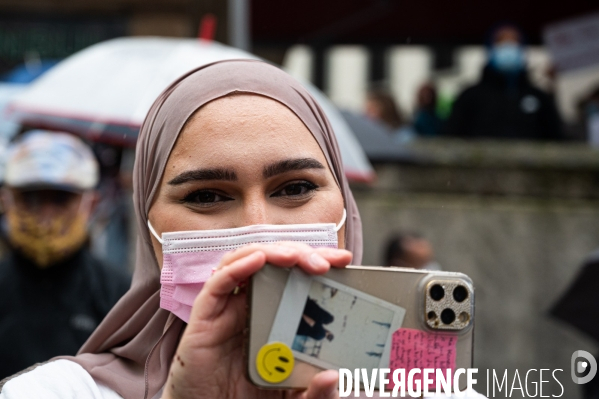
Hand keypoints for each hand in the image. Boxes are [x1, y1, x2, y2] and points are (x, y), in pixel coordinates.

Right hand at [162, 242, 351, 398]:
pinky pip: (217, 284)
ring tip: (295, 256)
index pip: (294, 276)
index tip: (342, 260)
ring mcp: (225, 309)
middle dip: (299, 253)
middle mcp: (248, 305)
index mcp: (271, 315)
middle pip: (272, 263)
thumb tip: (333, 377)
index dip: (316, 261)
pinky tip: (258, 260)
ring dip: (270, 252)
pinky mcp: (204, 319)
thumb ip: (314, 392)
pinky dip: (237, 267)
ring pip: (244, 262)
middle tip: (324, 263)